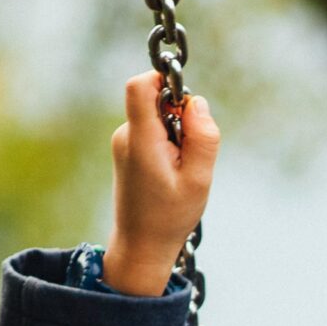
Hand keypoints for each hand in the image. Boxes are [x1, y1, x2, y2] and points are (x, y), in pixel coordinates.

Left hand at [103, 72, 219, 295]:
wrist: (141, 246)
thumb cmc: (171, 217)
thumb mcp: (198, 180)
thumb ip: (203, 138)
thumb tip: (197, 102)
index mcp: (141, 140)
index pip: (139, 85)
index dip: (161, 79)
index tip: (182, 101)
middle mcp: (126, 136)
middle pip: (152, 100)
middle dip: (178, 116)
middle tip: (190, 155)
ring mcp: (123, 143)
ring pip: (155, 118)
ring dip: (175, 135)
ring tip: (180, 171)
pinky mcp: (126, 151)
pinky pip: (151, 132)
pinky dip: (167, 145)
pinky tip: (171, 174)